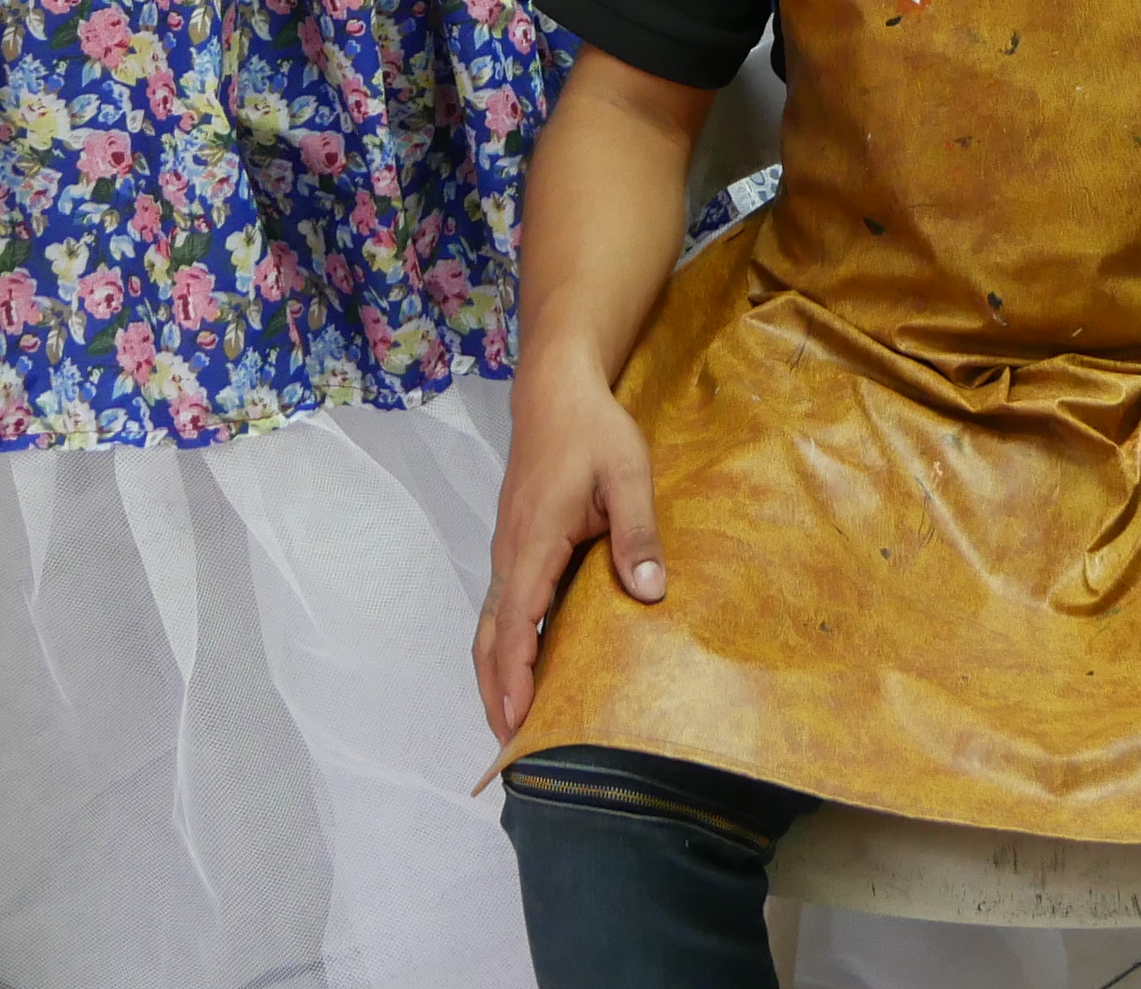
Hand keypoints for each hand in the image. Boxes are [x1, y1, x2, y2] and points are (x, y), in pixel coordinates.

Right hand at [475, 354, 665, 740]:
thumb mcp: (627, 473)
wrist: (553, 391)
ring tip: (513, 724)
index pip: (518, 621)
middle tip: (509, 749)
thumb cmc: (592, 430)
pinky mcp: (514, 548)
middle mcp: (510, 554)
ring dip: (495, 676)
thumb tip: (650, 594)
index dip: (515, 675)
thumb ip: (637, 533)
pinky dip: (503, 649)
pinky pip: (501, 610)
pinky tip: (525, 668)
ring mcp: (507, 552)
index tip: (517, 722)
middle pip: (490, 638)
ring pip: (490, 626)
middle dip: (496, 694)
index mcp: (535, 541)